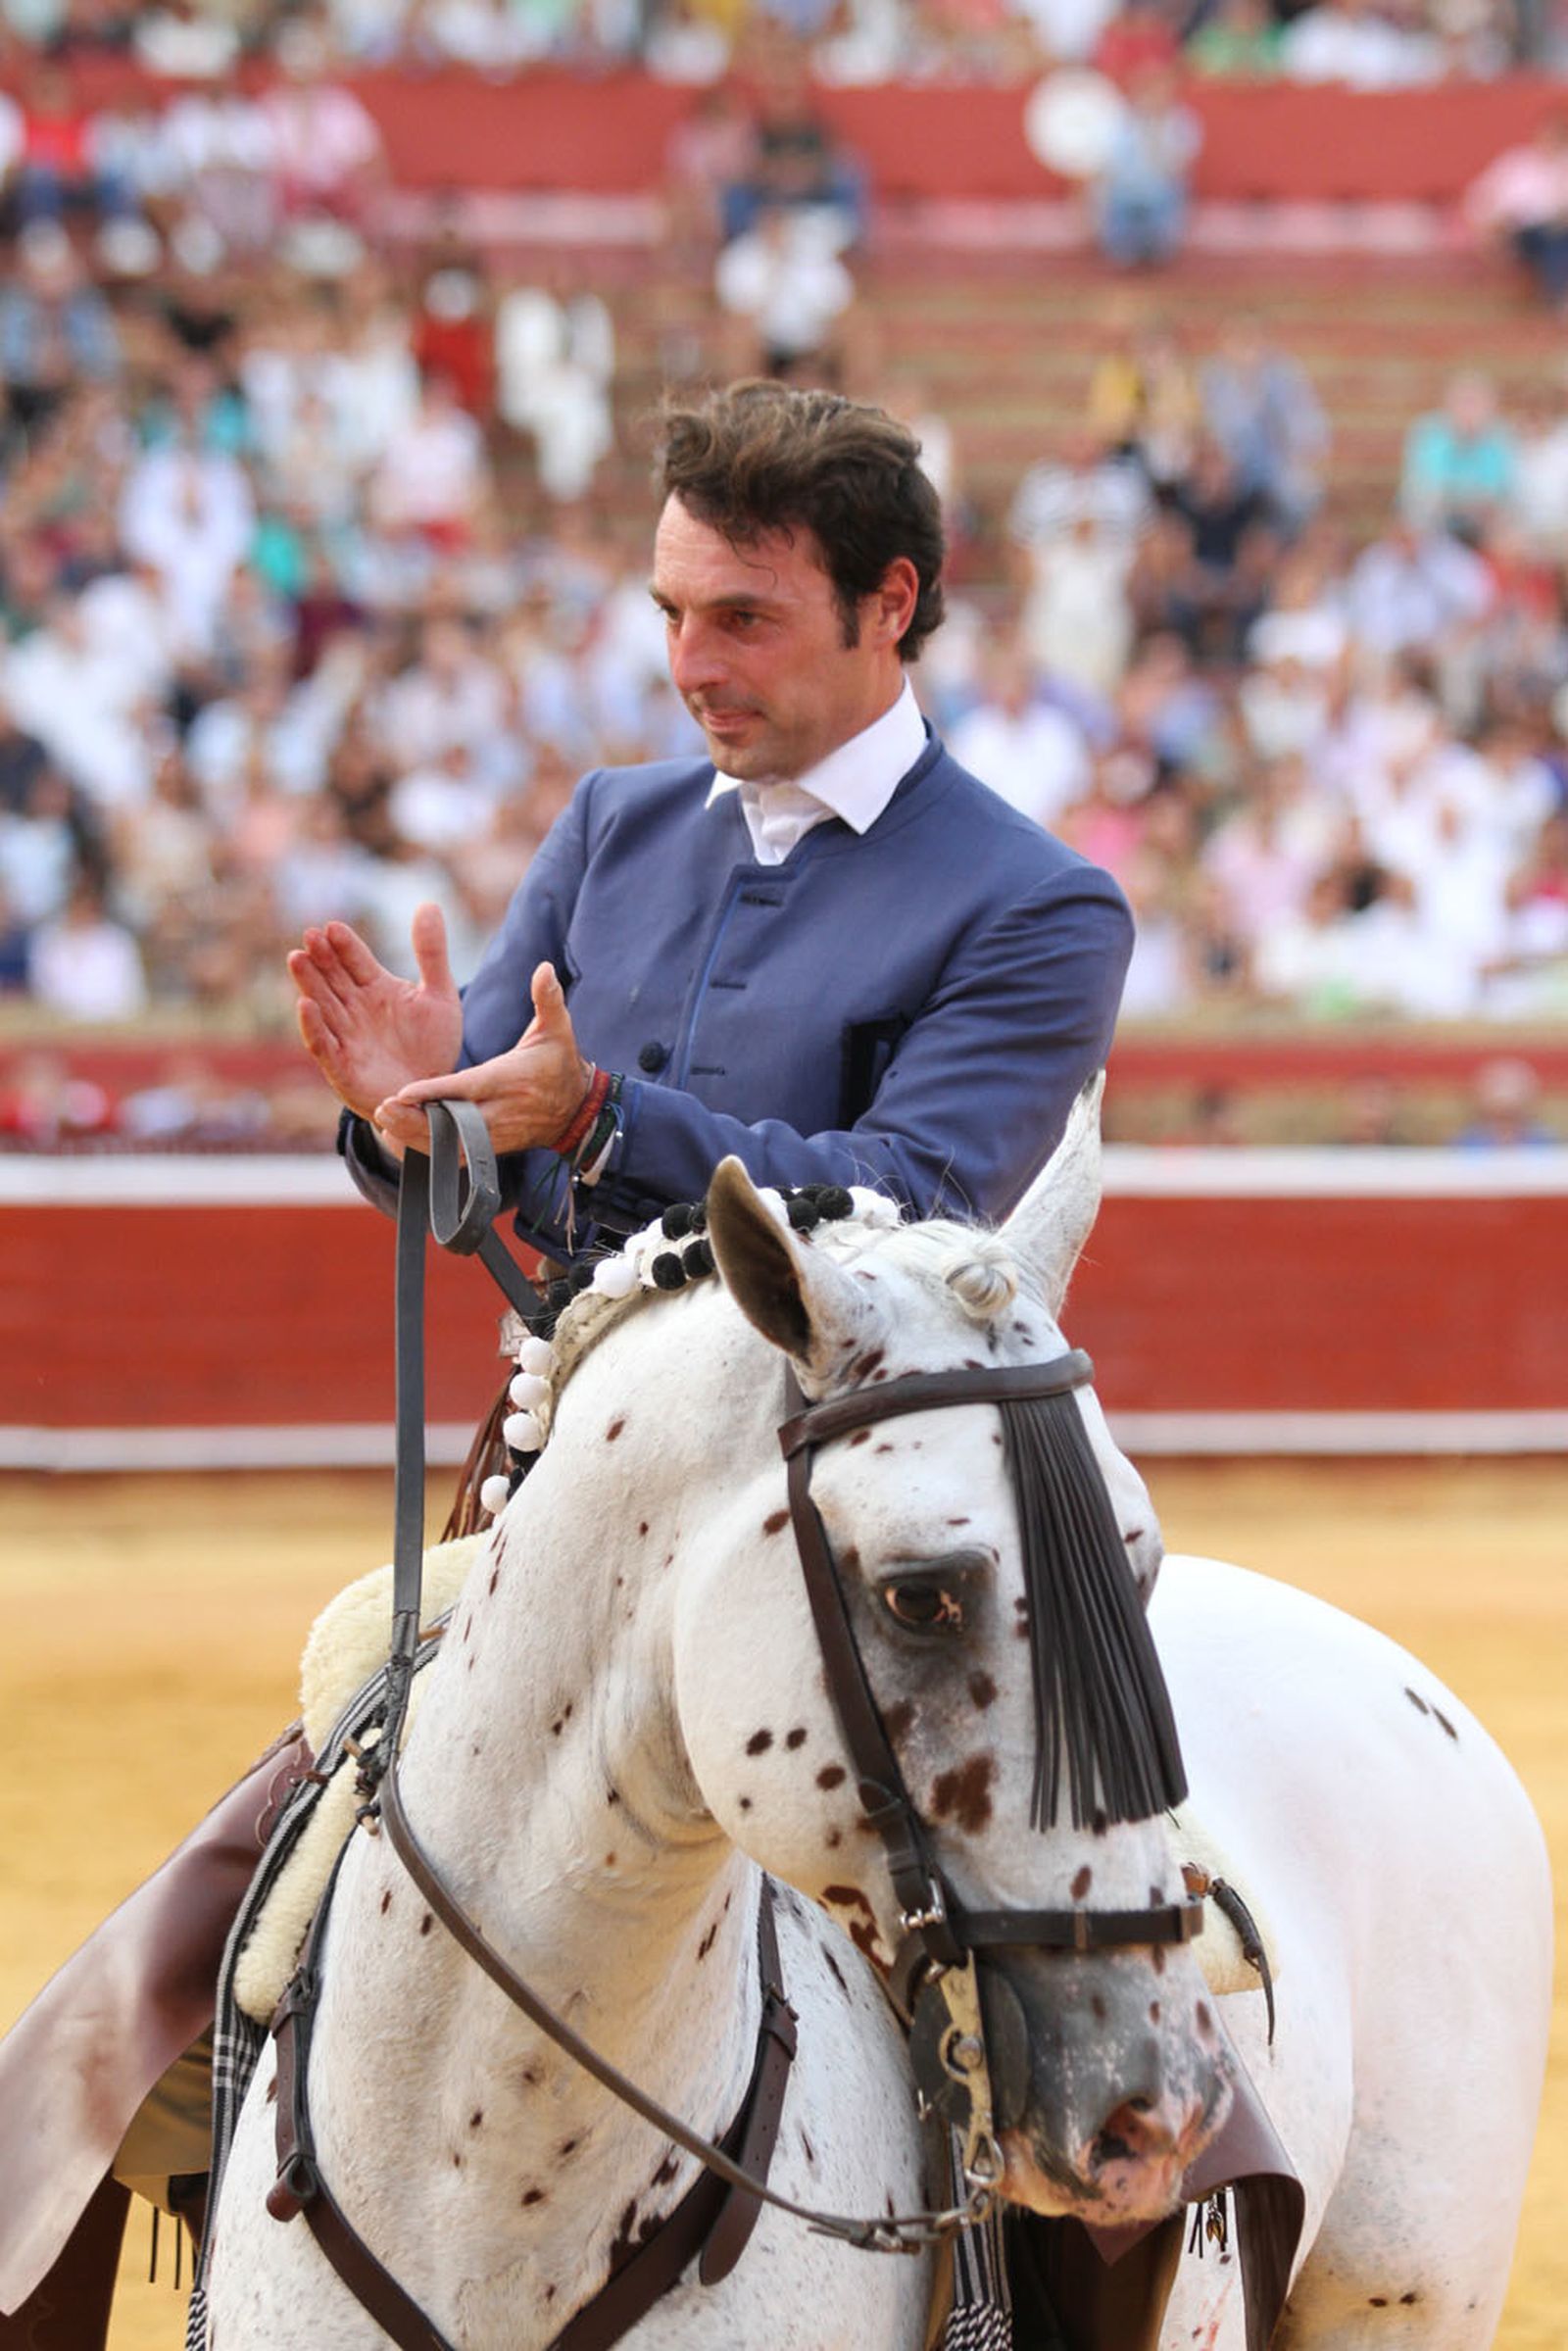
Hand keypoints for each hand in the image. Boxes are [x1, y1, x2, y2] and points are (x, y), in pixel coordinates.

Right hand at [288, 903, 463, 1119]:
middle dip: (321, 957)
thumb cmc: (433, 1046)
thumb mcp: (439, 996)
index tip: (334, 926)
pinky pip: (323, 1043)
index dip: (345, 945)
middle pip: (333, 977)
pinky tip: (305, 1005)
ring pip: (322, 1004)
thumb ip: (431, 953)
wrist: (433, 1095)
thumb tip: (428, 904)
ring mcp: (345, 1036)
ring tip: (297, 958)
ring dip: (309, 983)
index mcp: (375, 989)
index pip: (355, 960)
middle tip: (310, 935)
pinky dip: (313, 1026)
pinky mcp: (341, 1066)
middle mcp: (355, 1009)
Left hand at [375, 961, 592, 1157]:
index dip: (436, 1092)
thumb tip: (544, 968)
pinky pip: (455, 1154)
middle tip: (382, 1108)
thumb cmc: (561, 1064)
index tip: (405, 1091)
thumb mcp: (558, 1029)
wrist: (577, 1112)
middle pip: (452, 1121)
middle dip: (417, 1118)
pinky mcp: (489, 1147)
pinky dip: (428, 1149)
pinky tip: (400, 1138)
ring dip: (416, 1135)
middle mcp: (499, 1111)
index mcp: (509, 1080)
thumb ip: (548, 999)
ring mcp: (494, 1134)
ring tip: (384, 1121)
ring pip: (450, 1142)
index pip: (468, 1088)